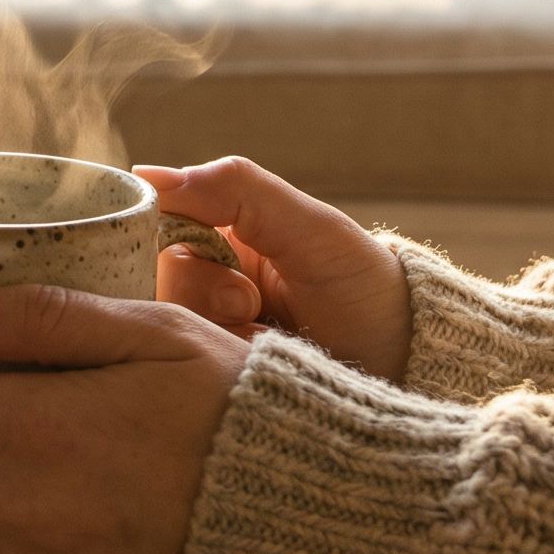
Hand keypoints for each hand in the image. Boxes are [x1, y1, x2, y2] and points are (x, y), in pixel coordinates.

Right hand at [136, 156, 410, 383]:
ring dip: (210, 329)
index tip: (199, 250)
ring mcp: (204, 335)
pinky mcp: (208, 380)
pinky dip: (214, 365)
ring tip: (261, 337)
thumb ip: (235, 189)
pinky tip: (253, 362)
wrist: (408, 376)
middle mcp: (204, 283)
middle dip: (197, 290)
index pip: (153, 222)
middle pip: (149, 276)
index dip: (158, 233)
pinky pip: (179, 367)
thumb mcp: (313, 231)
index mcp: (223, 236)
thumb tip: (145, 173)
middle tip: (245, 305)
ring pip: (160, 323)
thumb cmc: (369, 294)